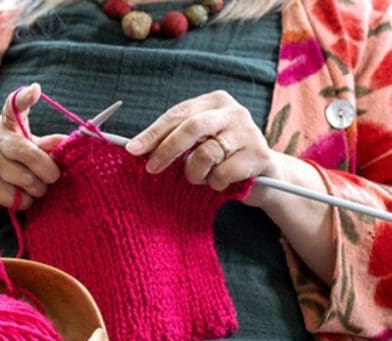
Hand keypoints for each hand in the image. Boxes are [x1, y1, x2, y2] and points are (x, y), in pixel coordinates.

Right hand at [0, 83, 64, 211]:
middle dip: (48, 171)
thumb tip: (64, 141)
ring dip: (37, 190)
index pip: (13, 106)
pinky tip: (20, 197)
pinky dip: (24, 201)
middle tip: (52, 177)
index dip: (24, 98)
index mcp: (7, 124)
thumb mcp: (24, 148)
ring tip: (34, 189)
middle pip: (30, 154)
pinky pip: (15, 196)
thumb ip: (44, 145)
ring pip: (25, 180)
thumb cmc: (5, 162)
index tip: (34, 90)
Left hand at [125, 90, 283, 207]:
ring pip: (206, 154)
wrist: (264, 175)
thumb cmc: (221, 157)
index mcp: (214, 102)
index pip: (177, 114)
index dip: (153, 133)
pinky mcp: (259, 155)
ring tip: (199, 178)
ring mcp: (249, 132)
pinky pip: (222, 173)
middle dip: (167, 150)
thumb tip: (136, 148)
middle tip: (152, 168)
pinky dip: (214, 184)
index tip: (132, 149)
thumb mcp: (197, 142)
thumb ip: (174, 140)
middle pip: (191, 127)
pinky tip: (220, 183)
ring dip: (194, 173)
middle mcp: (234, 111)